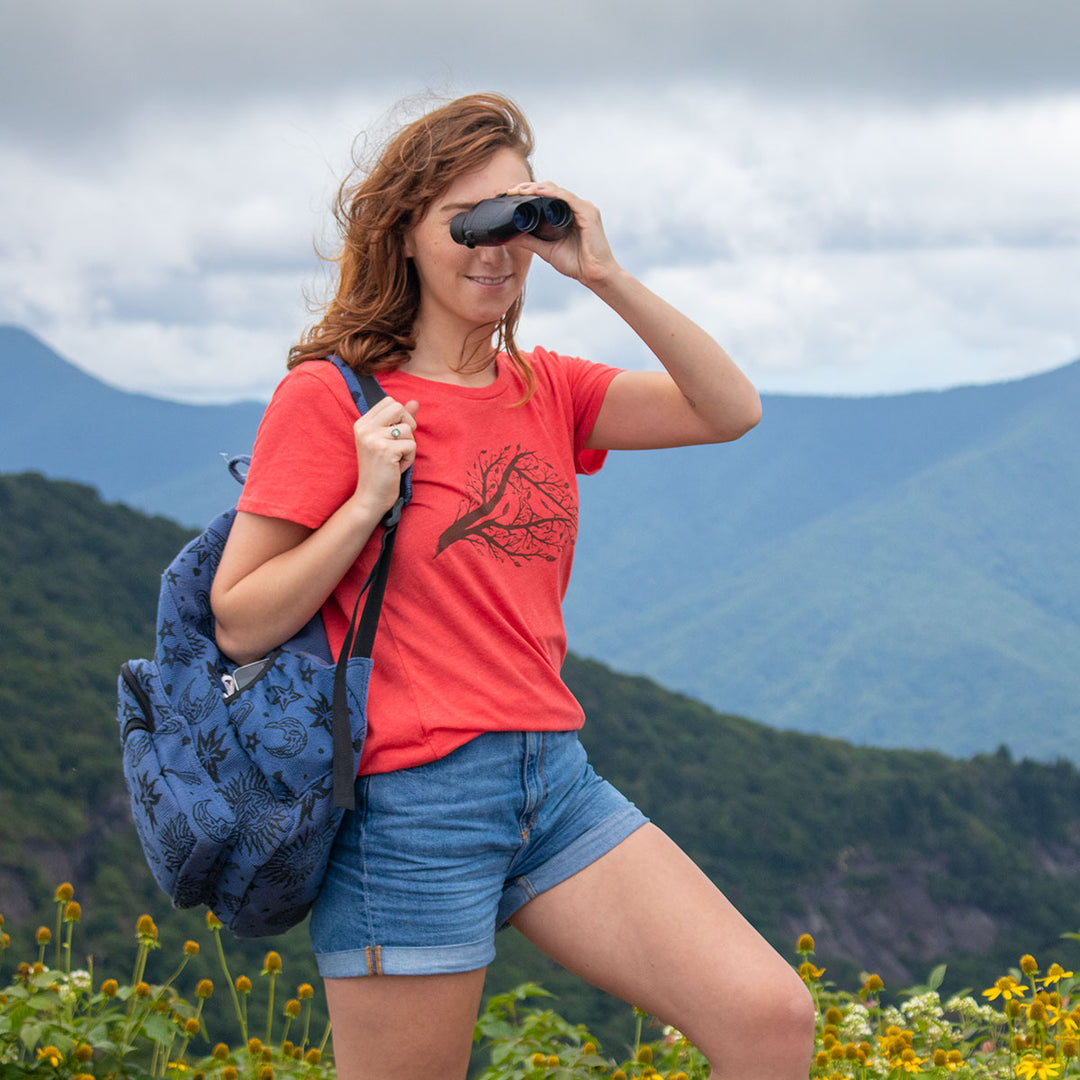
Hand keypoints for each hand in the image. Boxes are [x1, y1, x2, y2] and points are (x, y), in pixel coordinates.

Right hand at [350, 396, 418, 518]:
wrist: (371, 497)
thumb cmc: (381, 469)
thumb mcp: (388, 441)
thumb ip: (400, 420)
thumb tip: (415, 401)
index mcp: (362, 423)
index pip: (389, 401)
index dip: (401, 416)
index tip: (395, 435)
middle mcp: (364, 428)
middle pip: (399, 408)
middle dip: (407, 426)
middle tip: (400, 444)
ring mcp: (373, 438)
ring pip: (408, 429)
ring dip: (408, 446)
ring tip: (396, 459)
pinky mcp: (385, 450)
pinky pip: (411, 445)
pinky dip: (409, 458)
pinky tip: (397, 467)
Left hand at [503, 180, 621, 289]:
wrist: (595, 276)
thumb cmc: (576, 263)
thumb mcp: (546, 250)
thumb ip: (529, 241)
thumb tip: (509, 236)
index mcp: (569, 213)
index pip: (548, 195)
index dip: (530, 192)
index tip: (511, 193)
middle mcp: (577, 207)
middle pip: (551, 189)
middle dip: (530, 187)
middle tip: (512, 190)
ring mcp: (584, 208)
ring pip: (558, 191)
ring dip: (538, 188)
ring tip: (521, 190)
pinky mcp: (589, 214)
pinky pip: (568, 199)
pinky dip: (552, 194)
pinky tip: (539, 192)